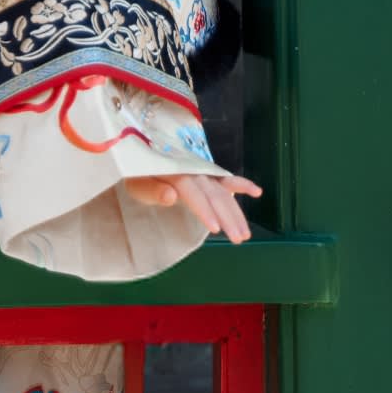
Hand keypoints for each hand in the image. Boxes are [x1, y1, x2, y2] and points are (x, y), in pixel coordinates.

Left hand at [121, 172, 262, 242]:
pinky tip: (256, 192)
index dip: (204, 210)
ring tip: (245, 233)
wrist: (137, 154)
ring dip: (236, 211)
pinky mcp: (206, 173)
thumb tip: (171, 195)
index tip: (216, 229)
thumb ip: (151, 190)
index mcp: (173, 170)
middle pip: (213, 193)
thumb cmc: (134, 173)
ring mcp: (201, 170)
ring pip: (222, 191)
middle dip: (227, 216)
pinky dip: (240, 183)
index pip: (192, 192)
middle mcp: (191, 169)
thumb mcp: (134, 182)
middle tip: (239, 238)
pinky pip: (225, 178)